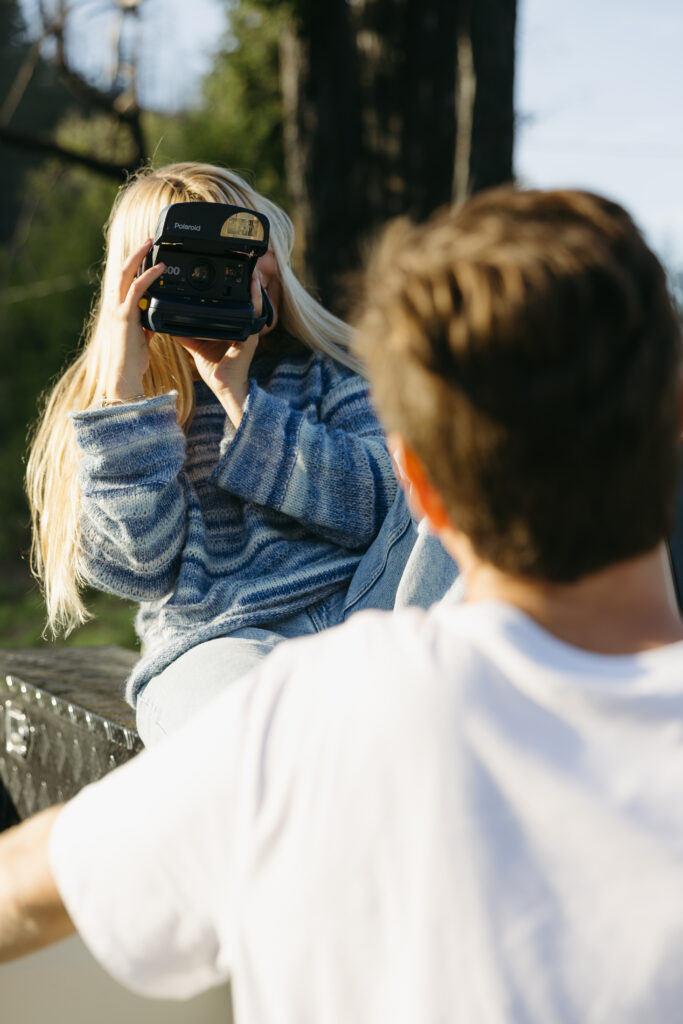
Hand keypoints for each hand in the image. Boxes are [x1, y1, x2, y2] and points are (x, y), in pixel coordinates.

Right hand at [100, 239, 164, 401]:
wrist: (123, 377)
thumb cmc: (131, 361)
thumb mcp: (140, 338)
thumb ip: (145, 324)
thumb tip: (153, 317)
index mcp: (115, 311)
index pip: (121, 282)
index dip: (131, 266)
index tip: (143, 255)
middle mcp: (113, 307)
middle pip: (120, 271)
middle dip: (133, 254)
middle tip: (147, 240)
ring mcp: (117, 310)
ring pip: (125, 274)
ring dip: (138, 256)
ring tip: (151, 244)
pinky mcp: (125, 316)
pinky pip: (136, 289)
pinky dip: (148, 276)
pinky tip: (160, 268)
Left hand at [176, 272, 264, 427]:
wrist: (225, 387)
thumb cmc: (215, 370)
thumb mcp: (196, 346)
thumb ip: (185, 332)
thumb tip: (169, 321)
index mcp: (230, 327)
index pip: (231, 304)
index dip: (229, 289)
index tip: (222, 273)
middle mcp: (242, 326)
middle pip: (244, 300)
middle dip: (243, 282)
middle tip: (238, 263)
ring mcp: (248, 330)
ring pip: (253, 302)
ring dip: (252, 285)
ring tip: (249, 268)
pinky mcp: (251, 335)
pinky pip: (255, 313)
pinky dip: (255, 298)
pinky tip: (253, 284)